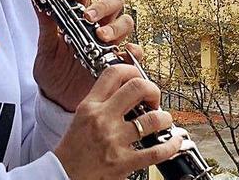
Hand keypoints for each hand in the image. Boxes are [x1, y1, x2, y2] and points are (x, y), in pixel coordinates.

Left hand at [33, 0, 143, 111]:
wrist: (58, 101)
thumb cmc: (52, 73)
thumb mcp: (45, 49)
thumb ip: (46, 26)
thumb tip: (37, 2)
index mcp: (78, 18)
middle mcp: (98, 27)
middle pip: (113, 2)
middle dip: (103, 6)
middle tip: (89, 17)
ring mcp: (110, 44)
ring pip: (126, 22)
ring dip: (116, 26)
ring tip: (101, 37)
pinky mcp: (118, 63)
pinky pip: (135, 53)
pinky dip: (133, 51)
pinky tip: (123, 53)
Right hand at [54, 65, 181, 179]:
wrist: (63, 176)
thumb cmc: (72, 149)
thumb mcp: (81, 116)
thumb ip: (101, 101)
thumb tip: (125, 88)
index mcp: (91, 106)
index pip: (113, 74)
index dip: (132, 69)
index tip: (139, 75)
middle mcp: (103, 119)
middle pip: (137, 88)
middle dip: (153, 90)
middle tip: (154, 99)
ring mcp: (115, 141)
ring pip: (153, 119)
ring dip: (165, 118)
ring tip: (164, 120)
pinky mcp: (124, 163)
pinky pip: (157, 151)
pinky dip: (172, 145)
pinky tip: (175, 141)